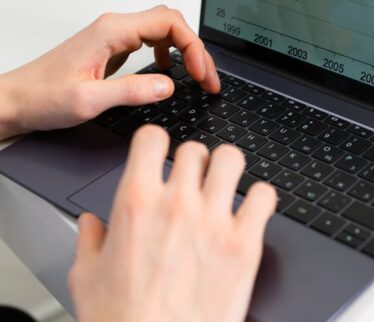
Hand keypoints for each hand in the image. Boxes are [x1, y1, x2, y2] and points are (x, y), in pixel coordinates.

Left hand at [0, 6, 219, 139]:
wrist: (17, 100)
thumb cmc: (43, 97)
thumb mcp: (89, 100)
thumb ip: (131, 91)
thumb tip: (168, 86)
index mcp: (111, 33)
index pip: (168, 24)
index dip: (194, 48)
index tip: (202, 76)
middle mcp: (113, 29)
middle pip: (170, 23)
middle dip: (196, 49)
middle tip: (208, 80)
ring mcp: (113, 38)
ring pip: (162, 31)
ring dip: (186, 51)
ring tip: (198, 77)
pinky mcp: (111, 50)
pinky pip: (150, 41)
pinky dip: (169, 54)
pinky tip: (169, 72)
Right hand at [67, 126, 276, 321]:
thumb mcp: (86, 274)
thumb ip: (91, 238)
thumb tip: (93, 224)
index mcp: (136, 203)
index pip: (153, 138)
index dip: (160, 144)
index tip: (165, 154)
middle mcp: (177, 204)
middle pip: (197, 150)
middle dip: (196, 163)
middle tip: (198, 183)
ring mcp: (214, 223)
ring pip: (232, 160)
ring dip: (230, 170)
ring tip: (229, 189)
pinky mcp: (244, 246)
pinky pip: (265, 197)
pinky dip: (261, 199)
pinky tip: (253, 212)